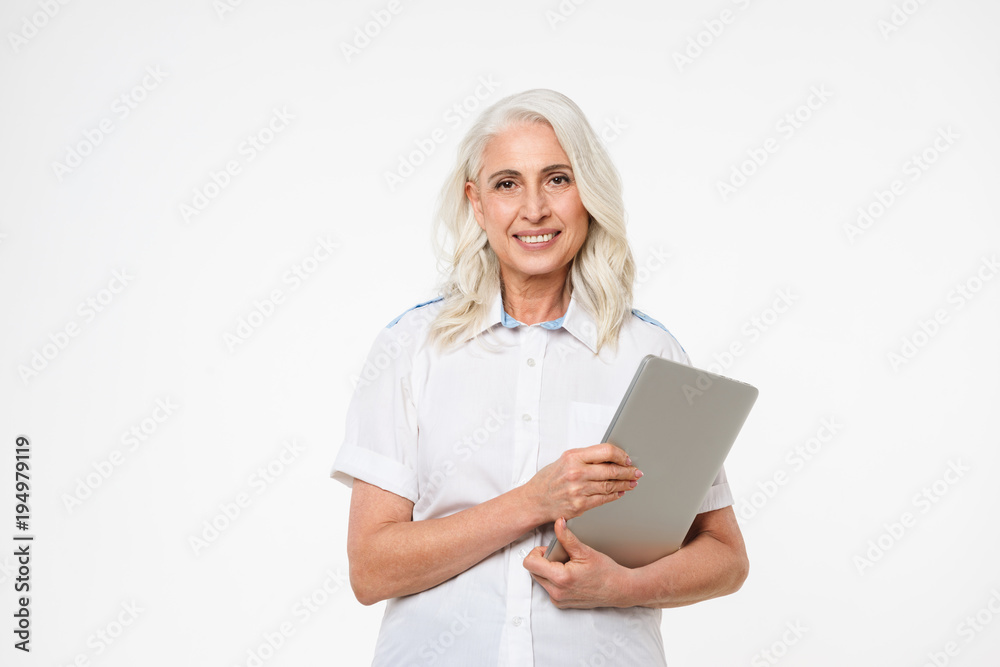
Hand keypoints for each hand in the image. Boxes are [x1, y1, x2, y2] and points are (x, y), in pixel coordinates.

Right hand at [522, 442, 641, 524]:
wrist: (534, 500)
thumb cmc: (548, 479)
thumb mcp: (564, 460)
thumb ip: (586, 457)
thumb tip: (610, 457)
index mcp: (573, 457)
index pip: (605, 451)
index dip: (620, 455)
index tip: (627, 459)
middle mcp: (576, 472)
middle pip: (611, 470)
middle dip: (628, 472)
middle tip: (636, 472)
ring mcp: (578, 490)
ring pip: (610, 486)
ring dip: (624, 484)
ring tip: (632, 482)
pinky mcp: (580, 505)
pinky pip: (603, 500)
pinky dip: (614, 496)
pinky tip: (619, 493)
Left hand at [523, 517, 632, 607]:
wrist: (619, 589)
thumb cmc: (606, 572)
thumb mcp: (585, 551)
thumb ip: (566, 537)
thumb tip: (557, 523)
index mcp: (560, 578)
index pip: (530, 563)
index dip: (537, 552)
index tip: (550, 549)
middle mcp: (556, 592)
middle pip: (533, 571)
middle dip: (544, 560)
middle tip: (562, 556)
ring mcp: (558, 600)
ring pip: (540, 579)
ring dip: (549, 570)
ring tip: (568, 566)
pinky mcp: (561, 604)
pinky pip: (549, 588)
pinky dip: (555, 580)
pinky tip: (570, 575)